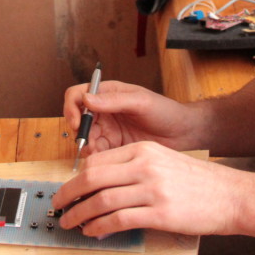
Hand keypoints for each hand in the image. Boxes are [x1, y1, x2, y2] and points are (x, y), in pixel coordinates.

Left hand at [52, 141, 242, 237]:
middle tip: (58, 205)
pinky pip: (119, 220)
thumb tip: (97, 183)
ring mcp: (153, 190)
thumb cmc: (196, 181)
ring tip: (70, 223)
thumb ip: (132, 167)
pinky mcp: (160, 214)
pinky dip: (100, 227)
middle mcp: (145, 166)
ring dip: (80, 214)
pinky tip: (93, 231)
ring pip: (101, 201)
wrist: (230, 195)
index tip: (68, 190)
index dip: (76, 177)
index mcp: (144, 150)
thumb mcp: (162, 161)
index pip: (97, 161)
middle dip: (69, 194)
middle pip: (92, 178)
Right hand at [64, 80, 199, 158]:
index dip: (72, 108)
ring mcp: (108, 130)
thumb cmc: (166, 112)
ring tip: (98, 153)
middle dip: (79, 132)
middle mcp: (104, 111)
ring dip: (87, 146)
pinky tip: (106, 161)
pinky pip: (97, 153)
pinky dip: (97, 158)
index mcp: (108, 93)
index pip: (77, 95)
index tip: (76, 122)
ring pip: (85, 138)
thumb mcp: (141, 102)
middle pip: (77, 119)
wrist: (183, 135)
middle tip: (88, 143)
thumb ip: (114, 100)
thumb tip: (87, 99)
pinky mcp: (113, 147)